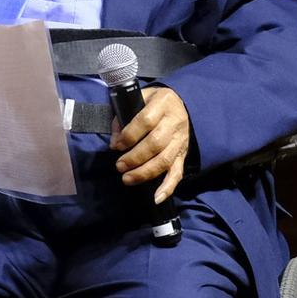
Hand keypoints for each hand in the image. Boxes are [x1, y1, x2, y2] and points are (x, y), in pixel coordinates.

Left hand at [113, 86, 190, 203]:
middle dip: (135, 157)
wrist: (180, 105)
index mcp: (163, 103)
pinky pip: (177, 173)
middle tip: (119, 166)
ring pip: (165, 160)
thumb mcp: (138, 99)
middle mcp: (175, 122)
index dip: (129, 135)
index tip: (116, 146)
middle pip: (156, 143)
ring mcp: (181, 140)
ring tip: (128, 179)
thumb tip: (114, 142)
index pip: (146, 121)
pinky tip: (156, 198)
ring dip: (145, 172)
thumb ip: (123, 118)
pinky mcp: (182, 155)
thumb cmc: (153, 103)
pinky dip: (168, 187)